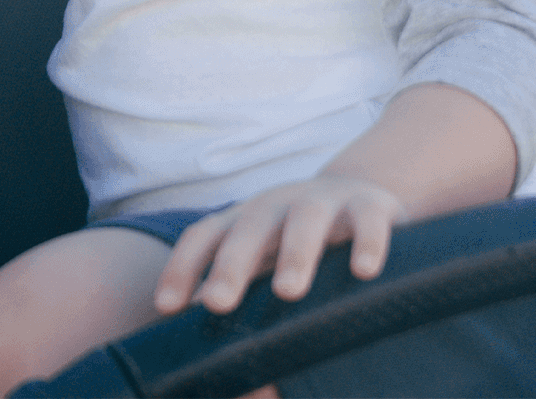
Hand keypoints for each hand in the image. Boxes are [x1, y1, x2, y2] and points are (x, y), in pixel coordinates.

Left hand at [155, 177, 407, 316]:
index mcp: (246, 218)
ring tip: (289, 292)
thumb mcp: (264, 256)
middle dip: (230, 266)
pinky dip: (367, 243)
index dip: (182, 267)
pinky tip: (365, 272)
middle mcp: (278, 204)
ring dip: (295, 255)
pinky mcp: (370, 206)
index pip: (204, 236)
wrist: (361, 194)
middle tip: (217, 303)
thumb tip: (196, 341)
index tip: (165, 307)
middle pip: (248, 229)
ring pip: (304, 221)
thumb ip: (238, 289)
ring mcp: (324, 201)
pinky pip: (369, 221)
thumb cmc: (297, 239)